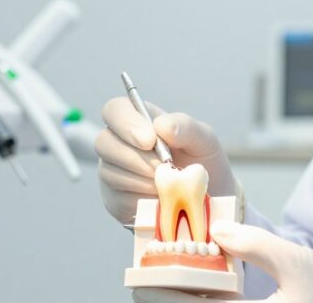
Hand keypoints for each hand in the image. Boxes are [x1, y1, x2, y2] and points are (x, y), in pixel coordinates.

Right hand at [94, 98, 237, 223]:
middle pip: (104, 143)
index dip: (126, 124)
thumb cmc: (202, 163)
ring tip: (168, 185)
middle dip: (135, 158)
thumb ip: (185, 127)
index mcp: (138, 120)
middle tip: (163, 169)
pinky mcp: (115, 200)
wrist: (208, 201)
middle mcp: (119, 143)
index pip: (114, 110)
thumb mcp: (203, 140)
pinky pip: (118, 199)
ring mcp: (113, 172)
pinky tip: (160, 199)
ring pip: (110, 173)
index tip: (149, 140)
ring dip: (142, 181)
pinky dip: (142, 200)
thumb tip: (161, 126)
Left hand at [133, 221, 312, 302]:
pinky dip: (213, 302)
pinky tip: (213, 288)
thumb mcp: (298, 262)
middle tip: (153, 273)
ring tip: (180, 275)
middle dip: (170, 294)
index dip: (160, 290)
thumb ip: (253, 245)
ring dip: (193, 298)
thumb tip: (216, 228)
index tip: (142, 271)